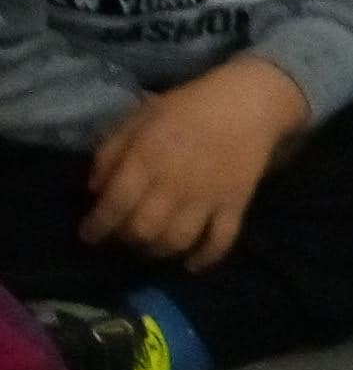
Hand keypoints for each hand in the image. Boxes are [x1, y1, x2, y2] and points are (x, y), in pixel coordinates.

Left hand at [82, 58, 308, 268]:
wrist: (247, 104)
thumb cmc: (186, 107)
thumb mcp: (138, 118)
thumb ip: (111, 151)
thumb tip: (95, 189)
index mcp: (146, 159)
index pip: (115, 204)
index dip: (97, 226)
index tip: (88, 236)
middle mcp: (174, 185)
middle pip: (143, 230)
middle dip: (126, 240)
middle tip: (122, 237)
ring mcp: (207, 199)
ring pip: (177, 240)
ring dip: (159, 251)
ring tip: (150, 248)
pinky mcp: (235, 206)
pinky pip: (220, 241)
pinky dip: (205, 258)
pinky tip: (190, 264)